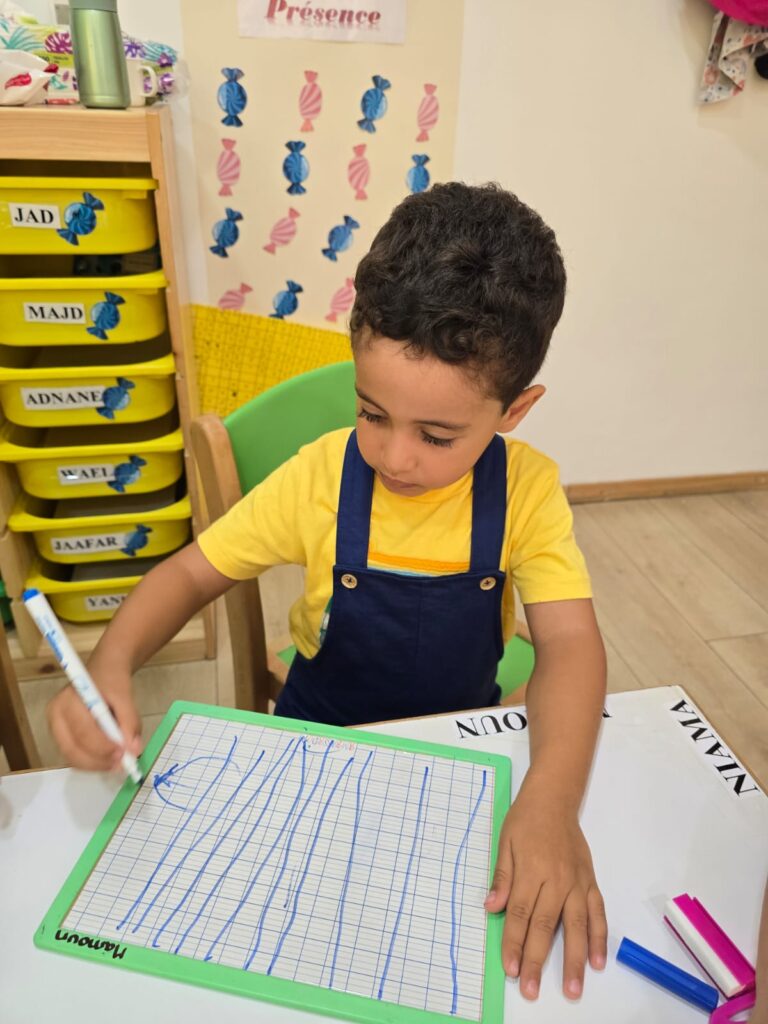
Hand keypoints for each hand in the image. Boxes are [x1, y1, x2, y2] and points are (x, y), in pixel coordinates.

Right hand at [47, 664, 141, 771]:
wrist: (104, 671)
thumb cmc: (111, 681)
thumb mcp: (125, 695)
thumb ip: (130, 722)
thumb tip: (134, 749)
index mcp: (66, 701)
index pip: (82, 731)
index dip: (103, 746)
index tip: (124, 752)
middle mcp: (55, 717)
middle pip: (72, 749)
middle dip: (99, 761)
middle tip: (122, 763)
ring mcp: (57, 729)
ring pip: (73, 757)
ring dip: (97, 765)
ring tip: (119, 762)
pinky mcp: (63, 737)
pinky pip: (76, 756)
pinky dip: (93, 762)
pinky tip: (109, 758)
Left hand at [484, 788, 606, 1000]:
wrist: (554, 799)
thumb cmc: (525, 820)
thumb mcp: (505, 842)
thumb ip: (502, 877)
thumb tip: (492, 908)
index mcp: (532, 870)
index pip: (521, 913)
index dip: (515, 942)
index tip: (511, 969)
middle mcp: (557, 879)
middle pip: (545, 925)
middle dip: (537, 960)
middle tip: (532, 989)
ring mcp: (577, 882)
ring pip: (577, 925)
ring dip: (574, 959)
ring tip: (572, 988)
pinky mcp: (590, 881)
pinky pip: (597, 913)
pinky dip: (599, 938)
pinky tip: (597, 961)